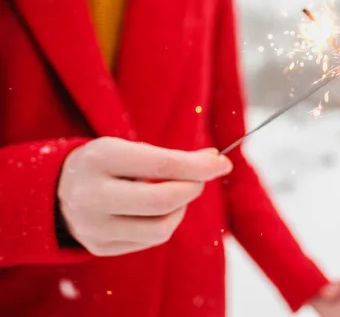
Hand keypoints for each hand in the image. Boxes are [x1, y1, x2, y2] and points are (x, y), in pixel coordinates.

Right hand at [57, 137, 231, 255]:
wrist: (59, 189)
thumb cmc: (108, 164)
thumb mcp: (130, 148)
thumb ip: (171, 157)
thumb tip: (216, 160)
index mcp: (101, 159)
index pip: (162, 165)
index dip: (200, 166)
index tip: (223, 162)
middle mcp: (92, 195)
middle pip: (162, 201)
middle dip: (193, 188)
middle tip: (201, 179)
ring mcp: (93, 226)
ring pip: (160, 229)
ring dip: (181, 210)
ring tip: (176, 194)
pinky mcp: (99, 247)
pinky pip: (150, 241)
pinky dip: (164, 223)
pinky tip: (157, 210)